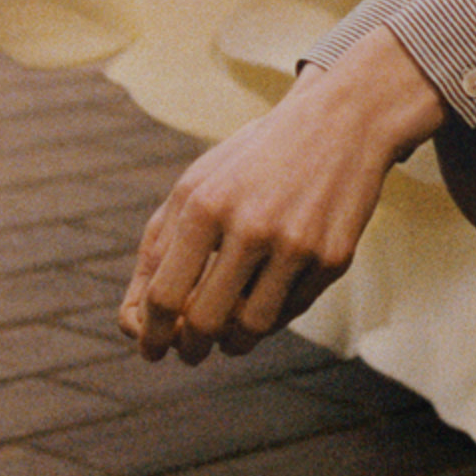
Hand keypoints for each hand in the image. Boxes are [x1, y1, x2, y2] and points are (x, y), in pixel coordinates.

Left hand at [119, 29, 447, 362]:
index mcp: (205, 205)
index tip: (152, 349)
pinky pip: (292, 311)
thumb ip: (159, 247)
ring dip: (232, 344)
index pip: (164, 296)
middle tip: (189, 352)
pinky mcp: (334, 258)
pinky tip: (267, 300)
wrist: (343, 123)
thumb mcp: (197, 186)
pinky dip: (273, 316)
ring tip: (227, 338)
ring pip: (251, 328)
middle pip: (204, 322)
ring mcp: (297, 244)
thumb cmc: (254, 161)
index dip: (152, 334)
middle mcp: (250, 226)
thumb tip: (132, 320)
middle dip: (189, 349)